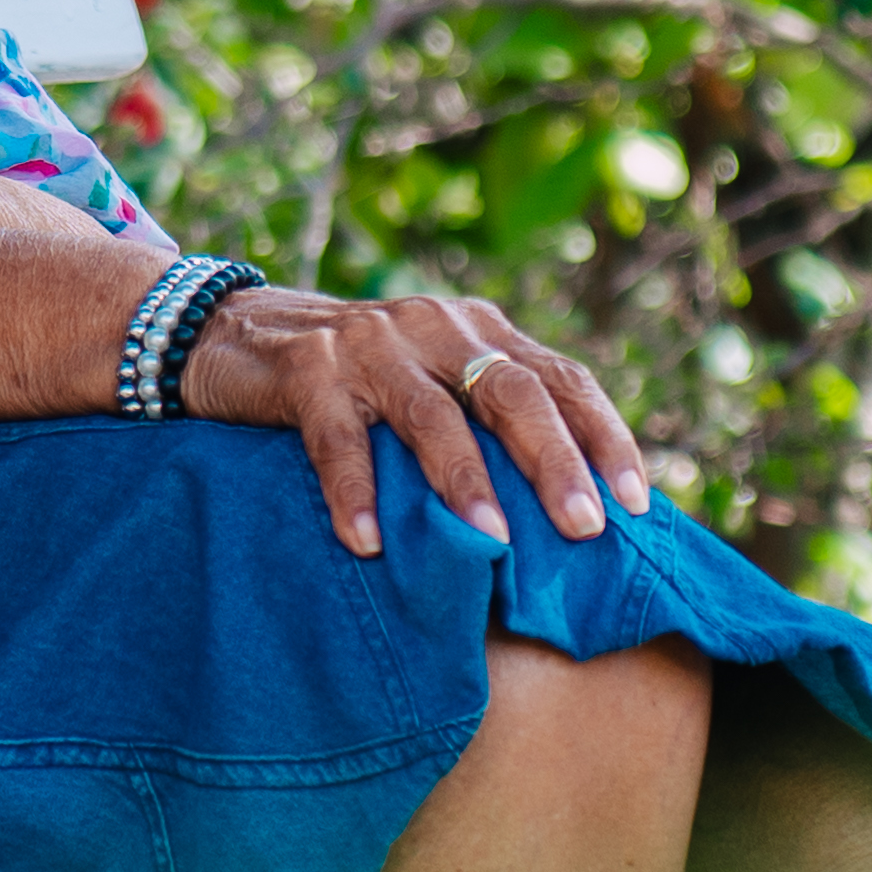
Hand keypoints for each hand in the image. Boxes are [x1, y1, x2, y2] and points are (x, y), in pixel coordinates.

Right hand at [181, 283, 651, 558]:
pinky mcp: (307, 372)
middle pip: (510, 391)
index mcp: (480, 331)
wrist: (234, 334)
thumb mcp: (434, 383)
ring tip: (493, 542)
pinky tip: (366, 543)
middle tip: (585, 527)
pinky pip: (338, 439)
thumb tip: (571, 513)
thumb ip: (489, 423)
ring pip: (431, 416)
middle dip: (553, 462)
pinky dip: (355, 492)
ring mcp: (369, 346)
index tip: (638, 504)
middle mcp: (435, 328)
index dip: (604, 438)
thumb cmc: (357, 384)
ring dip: (465, 481)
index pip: (562, 378)